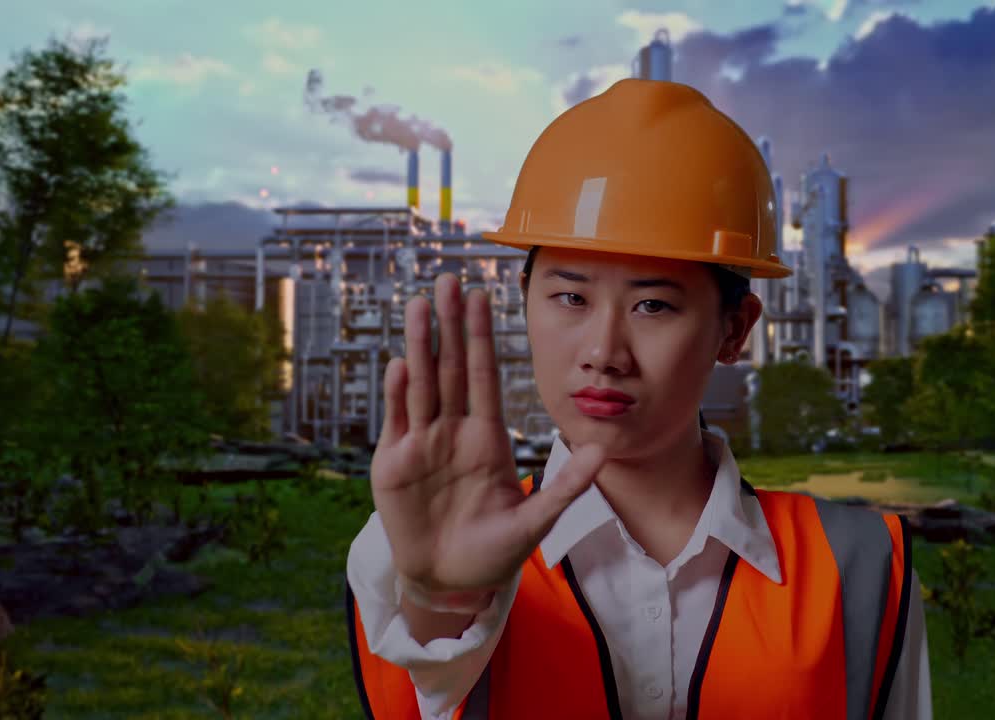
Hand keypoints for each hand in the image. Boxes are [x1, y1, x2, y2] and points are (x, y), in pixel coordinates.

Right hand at [370, 273, 604, 594]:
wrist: (451, 583)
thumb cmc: (494, 551)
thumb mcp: (535, 520)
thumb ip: (565, 486)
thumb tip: (601, 450)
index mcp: (486, 436)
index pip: (484, 376)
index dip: (482, 337)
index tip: (481, 297)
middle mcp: (452, 430)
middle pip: (450, 368)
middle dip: (449, 326)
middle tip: (447, 281)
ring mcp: (421, 444)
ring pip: (421, 385)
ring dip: (421, 346)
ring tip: (421, 306)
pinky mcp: (393, 465)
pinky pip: (398, 421)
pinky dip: (399, 394)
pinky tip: (401, 364)